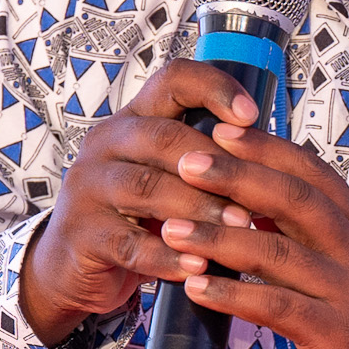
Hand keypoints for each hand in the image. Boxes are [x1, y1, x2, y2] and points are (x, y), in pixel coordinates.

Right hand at [17, 60, 266, 343]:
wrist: (72, 268)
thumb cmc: (135, 218)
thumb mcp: (166, 179)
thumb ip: (206, 162)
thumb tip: (276, 158)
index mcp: (134, 120)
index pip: (173, 80)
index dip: (215, 90)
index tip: (252, 116)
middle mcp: (106, 143)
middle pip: (164, 137)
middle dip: (216, 167)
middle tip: (256, 198)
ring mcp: (88, 187)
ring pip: (148, 189)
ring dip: (199, 209)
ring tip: (238, 231)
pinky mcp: (83, 234)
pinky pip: (130, 244)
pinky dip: (168, 258)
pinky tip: (198, 268)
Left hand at [156, 115, 348, 348]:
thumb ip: (311, 241)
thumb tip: (252, 208)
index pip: (313, 173)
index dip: (268, 148)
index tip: (222, 127)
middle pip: (294, 199)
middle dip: (238, 176)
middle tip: (188, 162)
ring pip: (278, 252)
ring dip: (219, 238)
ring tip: (171, 228)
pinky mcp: (338, 336)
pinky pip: (278, 308)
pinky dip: (233, 295)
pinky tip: (196, 290)